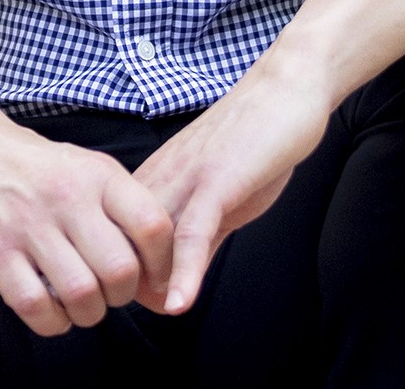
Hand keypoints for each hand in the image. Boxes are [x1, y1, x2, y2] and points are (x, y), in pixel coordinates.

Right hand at [0, 114, 175, 336]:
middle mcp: (67, 196)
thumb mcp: (87, 168)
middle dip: (122, 296)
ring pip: (81, 294)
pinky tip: (53, 310)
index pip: (153, 225)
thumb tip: (162, 273)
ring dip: (89, 312)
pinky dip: (52, 322)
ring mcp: (28, 224)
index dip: (161, 263)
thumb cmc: (38, 168)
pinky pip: (36, 306)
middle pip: (120, 270)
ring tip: (83, 302)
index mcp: (97, 174)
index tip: (151, 276)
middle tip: (111, 292)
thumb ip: (123, 211)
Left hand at [132, 63, 333, 313]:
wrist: (285, 89)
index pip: (119, 236)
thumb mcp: (222, 197)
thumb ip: (199, 239)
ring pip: (150, 241)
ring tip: (153, 314)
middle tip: (137, 311)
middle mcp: (161, 176)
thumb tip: (177, 285)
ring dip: (148, 284)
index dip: (121, 272)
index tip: (127, 300)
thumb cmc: (257, 141)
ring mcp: (187, 178)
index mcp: (156, 177)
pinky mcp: (217, 181)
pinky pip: (192, 233)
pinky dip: (185, 272)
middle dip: (127, 282)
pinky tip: (180, 304)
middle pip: (125, 242)